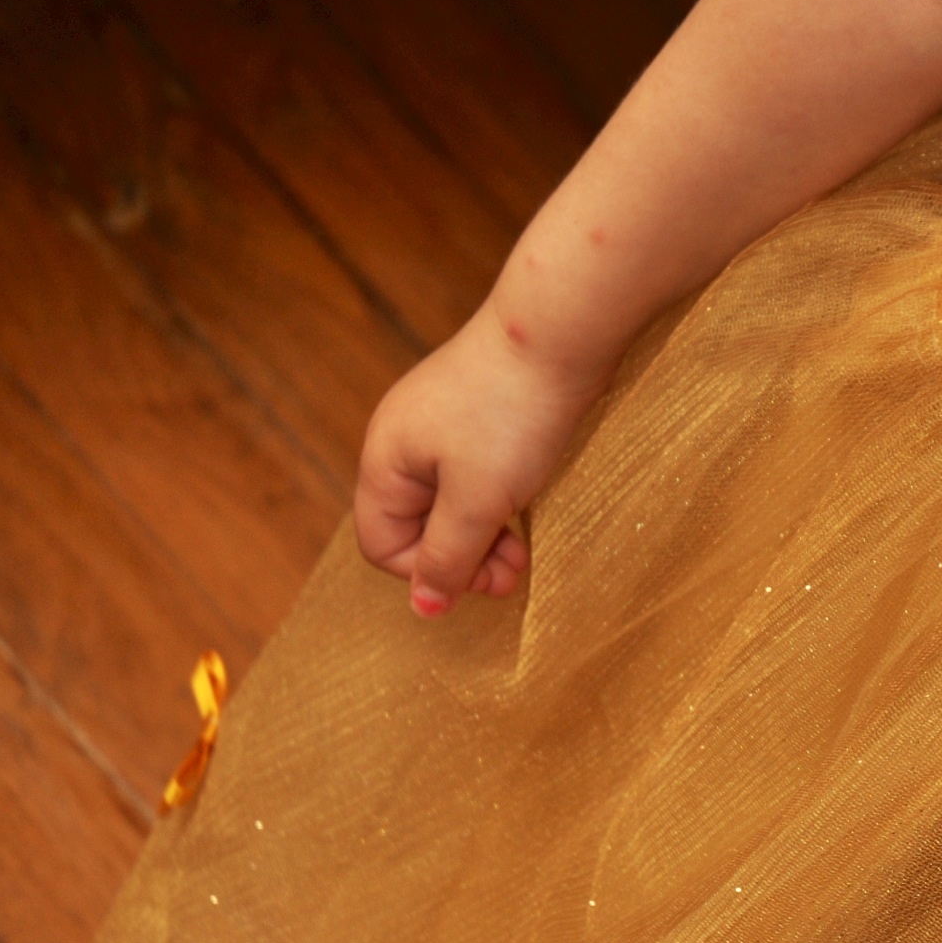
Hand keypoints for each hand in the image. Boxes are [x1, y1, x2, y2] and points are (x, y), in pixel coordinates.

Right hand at [355, 308, 602, 615]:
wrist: (559, 332)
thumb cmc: (513, 416)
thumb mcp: (477, 501)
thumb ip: (447, 558)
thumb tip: (423, 610)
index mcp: (385, 460)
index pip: (382, 545)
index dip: (429, 572)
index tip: (485, 575)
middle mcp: (403, 441)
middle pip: (418, 527)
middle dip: (465, 557)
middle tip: (516, 568)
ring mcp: (441, 424)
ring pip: (452, 503)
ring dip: (487, 534)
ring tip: (526, 546)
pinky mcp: (481, 414)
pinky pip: (478, 475)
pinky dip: (501, 499)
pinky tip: (530, 501)